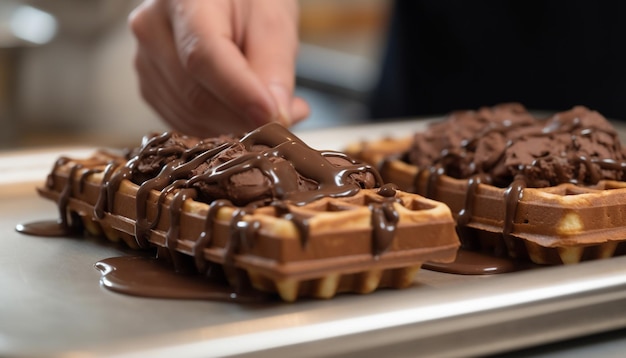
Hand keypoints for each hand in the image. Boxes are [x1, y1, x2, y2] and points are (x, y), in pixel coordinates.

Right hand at [129, 0, 309, 136]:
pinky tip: (247, 113)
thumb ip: (275, 68)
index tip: (272, 117)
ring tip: (273, 110)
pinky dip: (221, 128)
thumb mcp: (275, 21)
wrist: (221, 1)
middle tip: (285, 119)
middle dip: (244, 119)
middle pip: (195, 95)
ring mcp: (145, 61)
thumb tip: (274, 117)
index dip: (239, 94)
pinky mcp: (151, 87)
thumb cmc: (251, 0)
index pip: (203, 57)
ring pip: (191, 116)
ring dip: (237, 126)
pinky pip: (186, 123)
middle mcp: (152, 29)